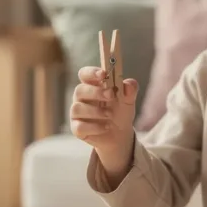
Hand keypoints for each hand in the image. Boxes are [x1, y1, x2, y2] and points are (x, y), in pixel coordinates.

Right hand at [71, 66, 138, 180]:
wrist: (120, 135)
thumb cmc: (120, 112)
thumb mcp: (128, 100)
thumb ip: (130, 90)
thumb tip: (129, 84)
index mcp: (92, 85)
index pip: (85, 74)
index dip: (91, 72)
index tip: (103, 74)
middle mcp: (82, 98)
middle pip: (80, 90)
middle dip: (95, 92)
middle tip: (111, 95)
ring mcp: (77, 113)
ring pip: (77, 108)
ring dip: (95, 111)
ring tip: (110, 115)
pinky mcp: (77, 128)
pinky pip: (79, 126)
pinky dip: (94, 127)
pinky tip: (106, 127)